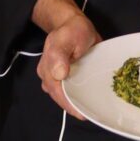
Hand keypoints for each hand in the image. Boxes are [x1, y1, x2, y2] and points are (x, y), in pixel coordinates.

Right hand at [34, 0, 101, 119]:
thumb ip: (60, 53)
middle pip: (60, 98)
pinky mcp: (63, 78)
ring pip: (64, 97)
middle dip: (74, 108)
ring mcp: (55, 78)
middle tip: (92, 115)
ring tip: (91, 112)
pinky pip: (68, 92)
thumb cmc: (72, 30)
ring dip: (76, 105)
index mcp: (48, 68)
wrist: (73, 25)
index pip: (57, 92)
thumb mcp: (68, 37)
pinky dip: (77, 99)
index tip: (84, 114)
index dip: (69, 104)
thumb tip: (59, 74)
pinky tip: (88, 103)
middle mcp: (48, 76)